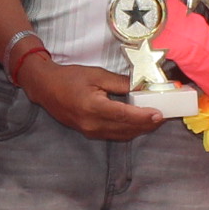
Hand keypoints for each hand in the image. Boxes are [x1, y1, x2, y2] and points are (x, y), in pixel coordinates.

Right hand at [27, 56, 163, 140]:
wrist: (45, 88)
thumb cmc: (70, 78)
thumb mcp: (96, 75)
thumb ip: (120, 83)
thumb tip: (141, 88)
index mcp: (93, 107)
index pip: (124, 115)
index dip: (143, 116)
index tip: (159, 114)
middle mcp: (92, 124)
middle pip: (126, 129)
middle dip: (146, 124)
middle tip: (163, 117)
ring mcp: (89, 131)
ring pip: (121, 135)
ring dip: (139, 129)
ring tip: (154, 120)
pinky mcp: (89, 133)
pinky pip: (113, 135)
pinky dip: (128, 130)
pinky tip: (137, 123)